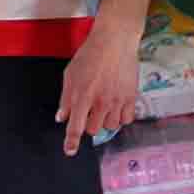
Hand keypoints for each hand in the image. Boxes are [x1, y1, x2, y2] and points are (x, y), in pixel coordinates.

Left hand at [57, 20, 141, 154]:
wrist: (114, 42)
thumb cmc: (89, 56)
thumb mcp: (69, 75)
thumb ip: (65, 99)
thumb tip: (61, 118)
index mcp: (82, 96)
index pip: (75, 127)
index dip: (71, 141)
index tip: (69, 151)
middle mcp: (101, 102)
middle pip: (93, 129)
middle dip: (88, 124)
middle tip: (88, 110)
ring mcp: (118, 101)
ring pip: (110, 126)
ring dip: (104, 121)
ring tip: (103, 106)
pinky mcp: (131, 98)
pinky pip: (127, 120)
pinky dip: (120, 117)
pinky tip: (116, 107)